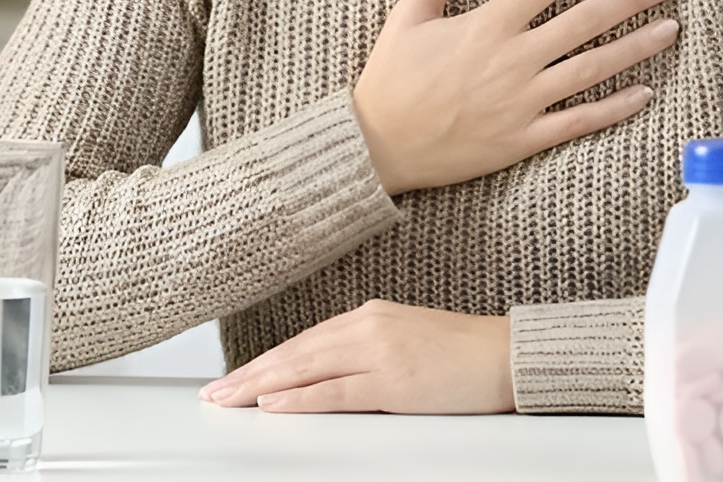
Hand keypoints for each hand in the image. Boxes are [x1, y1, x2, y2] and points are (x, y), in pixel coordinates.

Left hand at [198, 300, 512, 413]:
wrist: (507, 355)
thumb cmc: (464, 352)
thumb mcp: (405, 340)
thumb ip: (365, 351)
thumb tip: (326, 375)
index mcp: (369, 316)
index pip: (303, 340)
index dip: (265, 361)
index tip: (235, 378)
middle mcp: (368, 327)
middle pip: (294, 353)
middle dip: (249, 375)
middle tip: (215, 392)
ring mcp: (379, 352)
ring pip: (305, 369)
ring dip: (261, 386)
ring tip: (229, 400)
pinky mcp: (393, 380)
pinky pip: (334, 391)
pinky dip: (299, 398)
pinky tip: (273, 405)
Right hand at [352, 0, 678, 194]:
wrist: (379, 147)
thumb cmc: (391, 79)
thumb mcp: (409, 15)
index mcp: (488, 26)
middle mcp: (514, 61)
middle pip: (585, 22)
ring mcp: (524, 102)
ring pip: (593, 70)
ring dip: (636, 48)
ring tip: (671, 28)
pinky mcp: (525, 139)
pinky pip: (579, 122)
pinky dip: (614, 108)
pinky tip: (645, 92)